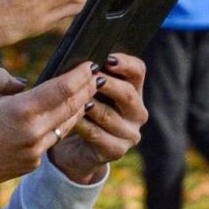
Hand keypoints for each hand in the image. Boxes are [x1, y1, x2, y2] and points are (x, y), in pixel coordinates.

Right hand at [0, 64, 97, 187]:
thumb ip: (1, 78)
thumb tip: (24, 83)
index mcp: (20, 110)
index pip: (62, 88)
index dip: (80, 75)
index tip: (90, 65)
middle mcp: (34, 131)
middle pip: (73, 106)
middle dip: (87, 89)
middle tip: (97, 77)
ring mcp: (37, 150)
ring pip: (68, 124)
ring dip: (79, 107)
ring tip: (87, 94)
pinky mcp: (34, 163)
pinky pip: (53, 139)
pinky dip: (60, 125)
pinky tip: (62, 116)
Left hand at [49, 53, 148, 184]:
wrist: (75, 149)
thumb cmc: (80, 111)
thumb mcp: (86, 92)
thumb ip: (88, 77)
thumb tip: (79, 62)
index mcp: (133, 91)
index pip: (138, 71)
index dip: (125, 63)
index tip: (107, 58)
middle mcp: (137, 112)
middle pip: (127, 93)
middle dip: (107, 84)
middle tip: (90, 77)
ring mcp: (129, 133)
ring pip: (108, 115)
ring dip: (89, 105)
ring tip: (74, 97)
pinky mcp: (116, 150)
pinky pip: (96, 134)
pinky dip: (81, 124)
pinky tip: (70, 118)